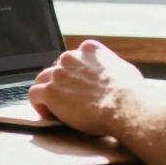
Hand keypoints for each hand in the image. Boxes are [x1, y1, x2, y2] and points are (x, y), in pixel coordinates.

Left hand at [28, 40, 143, 135]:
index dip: (74, 73)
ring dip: (47, 92)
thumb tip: (114, 74)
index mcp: (89, 50)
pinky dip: (38, 104)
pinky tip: (47, 114)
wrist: (124, 105)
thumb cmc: (131, 92)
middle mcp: (71, 57)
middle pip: (57, 68)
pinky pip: (34, 94)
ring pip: (42, 79)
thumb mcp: (124, 70)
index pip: (74, 58)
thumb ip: (112, 67)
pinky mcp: (50, 92)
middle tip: (69, 100)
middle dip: (61, 83)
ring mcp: (59, 74)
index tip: (79, 86)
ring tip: (55, 108)